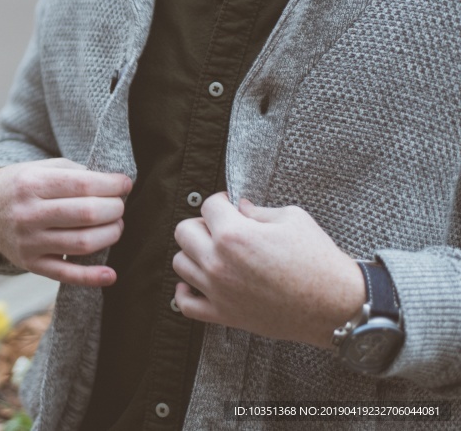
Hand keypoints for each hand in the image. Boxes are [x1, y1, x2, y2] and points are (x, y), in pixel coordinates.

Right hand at [0, 158, 130, 286]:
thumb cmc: (22, 186)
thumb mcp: (41, 168)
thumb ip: (75, 172)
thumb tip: (114, 185)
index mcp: (31, 184)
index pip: (83, 185)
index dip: (111, 185)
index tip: (125, 184)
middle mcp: (28, 214)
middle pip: (86, 214)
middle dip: (114, 209)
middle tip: (119, 206)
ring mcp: (29, 242)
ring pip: (82, 244)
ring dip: (110, 235)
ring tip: (115, 226)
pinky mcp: (31, 264)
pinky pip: (66, 275)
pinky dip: (91, 277)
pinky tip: (110, 274)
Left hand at [172, 192, 365, 348]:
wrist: (335, 305)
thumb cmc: (318, 260)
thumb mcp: (293, 219)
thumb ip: (259, 211)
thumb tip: (240, 208)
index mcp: (234, 234)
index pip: (208, 205)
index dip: (221, 201)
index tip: (229, 205)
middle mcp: (218, 261)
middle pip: (183, 231)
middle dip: (202, 224)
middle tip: (221, 228)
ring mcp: (218, 290)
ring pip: (180, 263)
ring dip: (194, 254)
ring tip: (214, 253)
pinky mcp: (223, 314)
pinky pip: (185, 304)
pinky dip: (185, 293)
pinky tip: (197, 283)